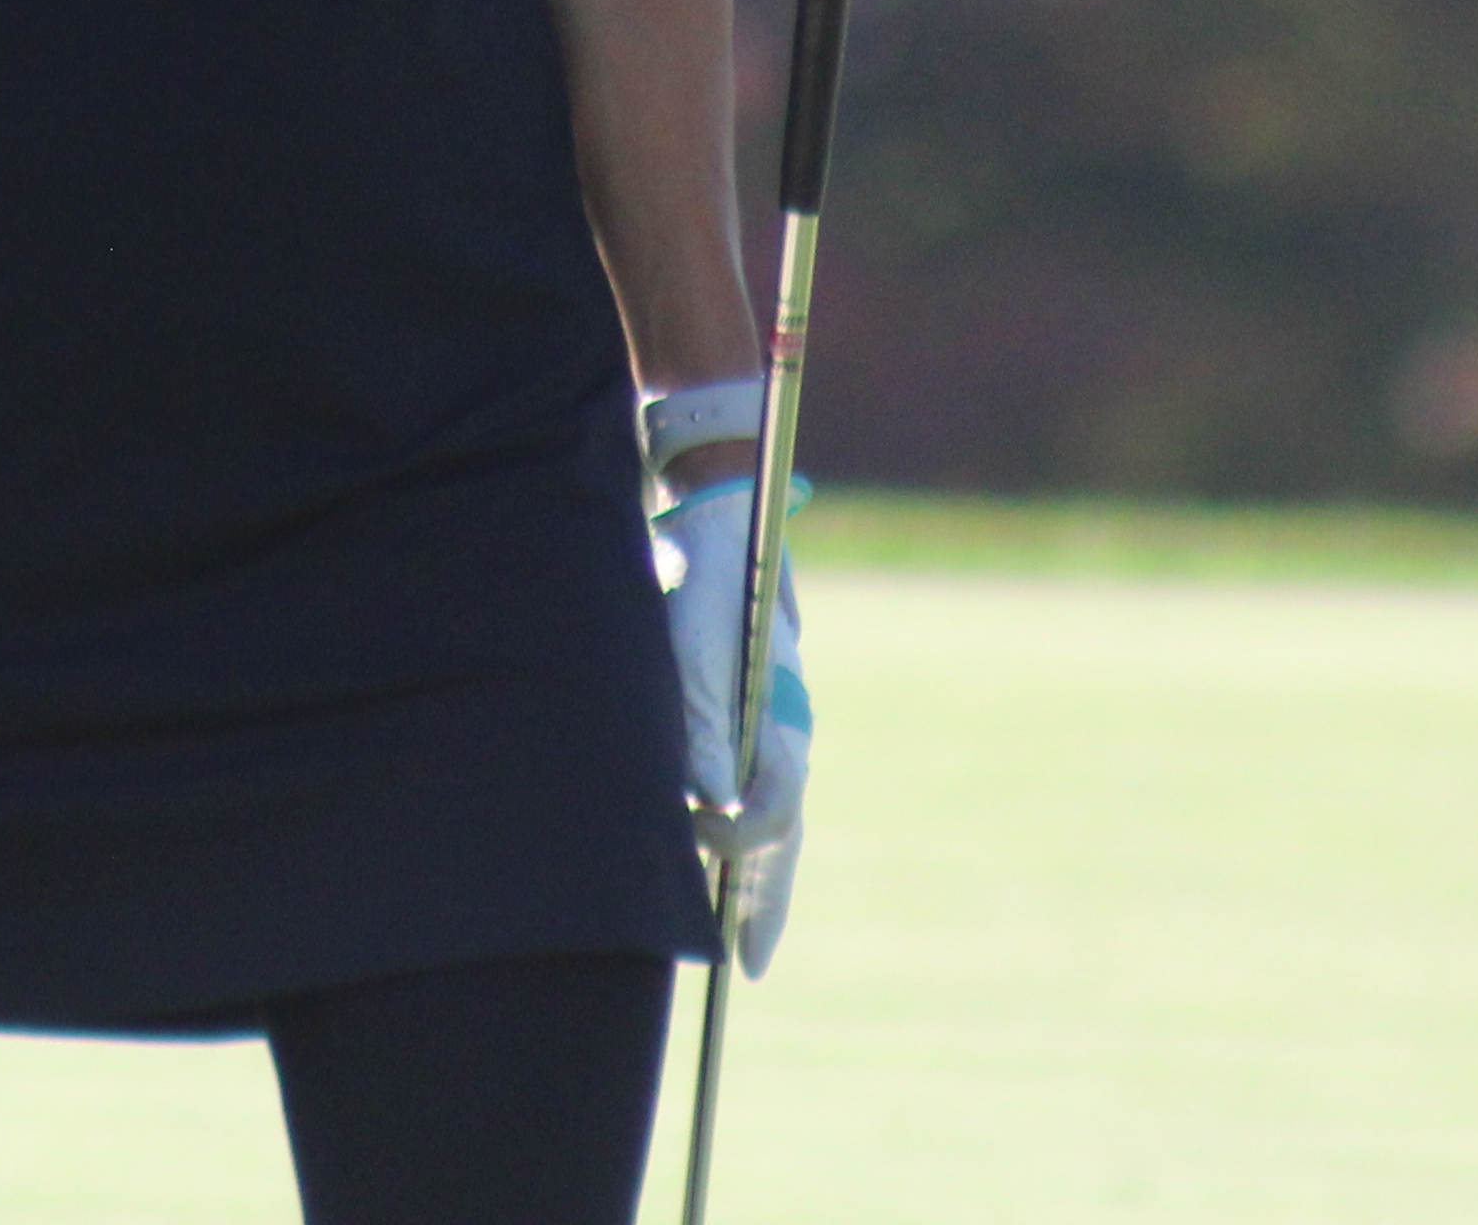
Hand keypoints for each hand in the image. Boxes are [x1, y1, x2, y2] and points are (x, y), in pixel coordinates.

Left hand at [651, 468, 813, 973]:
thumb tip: (712, 808)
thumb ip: (703, 728)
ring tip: (744, 937)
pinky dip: (749, 835)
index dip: (747, 860)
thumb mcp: (689, 653)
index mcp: (782, 714)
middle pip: (783, 828)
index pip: (771, 809)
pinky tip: (727, 866)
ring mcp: (774, 721)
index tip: (710, 876)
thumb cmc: (700, 581)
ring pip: (774, 814)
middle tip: (749, 961)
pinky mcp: (752, 713)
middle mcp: (787, 725)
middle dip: (765, 897)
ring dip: (757, 873)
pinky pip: (759, 789)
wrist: (721, 515)